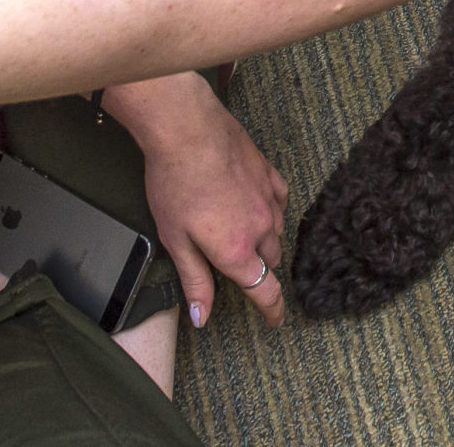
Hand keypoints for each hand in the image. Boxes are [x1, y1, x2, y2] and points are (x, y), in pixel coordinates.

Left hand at [102, 73, 289, 328]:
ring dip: (264, 240)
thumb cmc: (174, 185)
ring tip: (243, 235)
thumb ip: (194, 280)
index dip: (272, 311)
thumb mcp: (175, 241)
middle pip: (270, 261)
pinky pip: (279, 199)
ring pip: (277, 230)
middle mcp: (260, 228)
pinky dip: (271, 209)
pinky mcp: (268, 173)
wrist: (188, 131)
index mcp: (236, 252)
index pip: (265, 291)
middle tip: (241, 269)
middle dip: (259, 270)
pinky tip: (257, 204)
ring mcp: (268, 198)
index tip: (275, 322)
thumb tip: (202, 317)